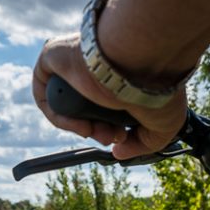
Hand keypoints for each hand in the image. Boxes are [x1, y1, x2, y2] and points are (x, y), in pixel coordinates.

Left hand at [32, 34, 187, 159]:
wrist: (141, 63)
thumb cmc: (158, 88)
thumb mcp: (162, 127)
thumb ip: (142, 144)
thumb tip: (118, 152)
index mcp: (121, 72)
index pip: (109, 104)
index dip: (114, 127)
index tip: (123, 136)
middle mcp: (98, 65)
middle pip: (88, 107)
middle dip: (99, 129)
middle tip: (112, 137)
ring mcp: (75, 61)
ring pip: (68, 104)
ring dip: (81, 127)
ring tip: (97, 132)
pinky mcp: (52, 57)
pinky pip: (47, 94)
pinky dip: (61, 117)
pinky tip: (83, 125)